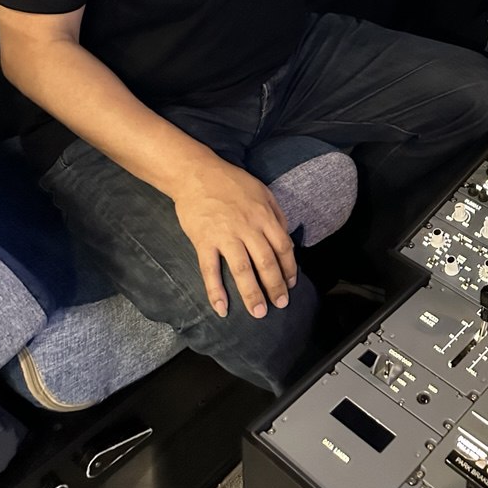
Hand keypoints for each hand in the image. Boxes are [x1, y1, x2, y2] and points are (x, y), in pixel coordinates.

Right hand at [172, 158, 296, 318]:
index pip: (283, 247)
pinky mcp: (204, 241)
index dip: (289, 268)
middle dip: (275, 286)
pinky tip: (222, 308)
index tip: (291, 284)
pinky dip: (215, 291)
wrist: (196, 173)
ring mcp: (225, 235)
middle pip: (266, 262)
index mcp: (264, 216)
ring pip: (242, 270)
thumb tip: (287, 237)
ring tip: (258, 313)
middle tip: (280, 305)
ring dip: (252, 294)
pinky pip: (210, 270)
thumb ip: (276, 214)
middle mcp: (248, 227)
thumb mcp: (262, 191)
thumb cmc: (231, 182)